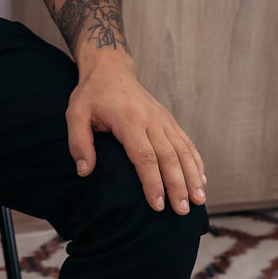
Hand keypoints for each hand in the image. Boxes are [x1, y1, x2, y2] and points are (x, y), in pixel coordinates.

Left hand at [66, 51, 205, 214]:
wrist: (110, 68)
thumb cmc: (92, 94)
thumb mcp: (75, 114)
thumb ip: (79, 142)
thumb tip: (85, 171)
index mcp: (129, 120)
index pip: (145, 157)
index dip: (153, 183)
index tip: (158, 206)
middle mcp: (151, 120)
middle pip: (169, 157)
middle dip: (178, 185)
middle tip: (183, 211)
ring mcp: (163, 119)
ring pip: (183, 150)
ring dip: (192, 176)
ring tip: (199, 200)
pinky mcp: (168, 120)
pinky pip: (186, 142)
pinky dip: (196, 161)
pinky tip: (202, 179)